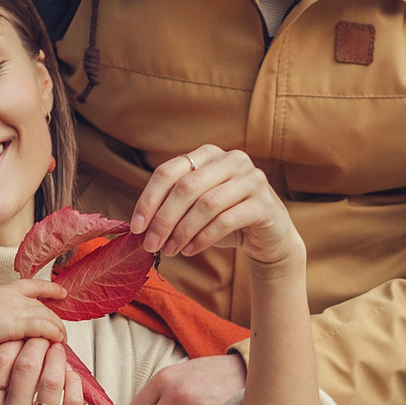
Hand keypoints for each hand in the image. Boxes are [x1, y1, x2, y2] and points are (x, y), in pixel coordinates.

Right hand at [0, 278, 66, 345]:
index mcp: (3, 292)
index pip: (32, 286)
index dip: (50, 289)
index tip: (62, 292)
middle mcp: (14, 298)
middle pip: (43, 306)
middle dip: (55, 318)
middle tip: (61, 331)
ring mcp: (18, 309)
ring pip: (48, 316)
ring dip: (58, 329)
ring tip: (62, 341)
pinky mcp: (20, 323)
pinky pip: (45, 328)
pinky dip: (54, 334)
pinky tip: (57, 341)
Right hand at [0, 338, 84, 404]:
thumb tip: (11, 344)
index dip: (15, 341)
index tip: (24, 334)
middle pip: (27, 367)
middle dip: (39, 343)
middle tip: (46, 337)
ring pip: (52, 382)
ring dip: (59, 359)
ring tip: (59, 351)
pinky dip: (75, 383)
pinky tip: (72, 376)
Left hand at [128, 146, 302, 268]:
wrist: (269, 236)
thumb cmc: (225, 220)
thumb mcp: (195, 208)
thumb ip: (171, 207)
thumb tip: (139, 227)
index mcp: (208, 154)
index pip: (169, 171)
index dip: (148, 200)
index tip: (136, 228)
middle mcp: (232, 159)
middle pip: (186, 188)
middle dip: (163, 219)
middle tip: (151, 245)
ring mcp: (252, 179)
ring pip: (206, 204)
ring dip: (182, 231)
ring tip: (170, 250)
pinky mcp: (264, 203)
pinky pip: (226, 220)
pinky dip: (203, 238)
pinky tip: (191, 250)